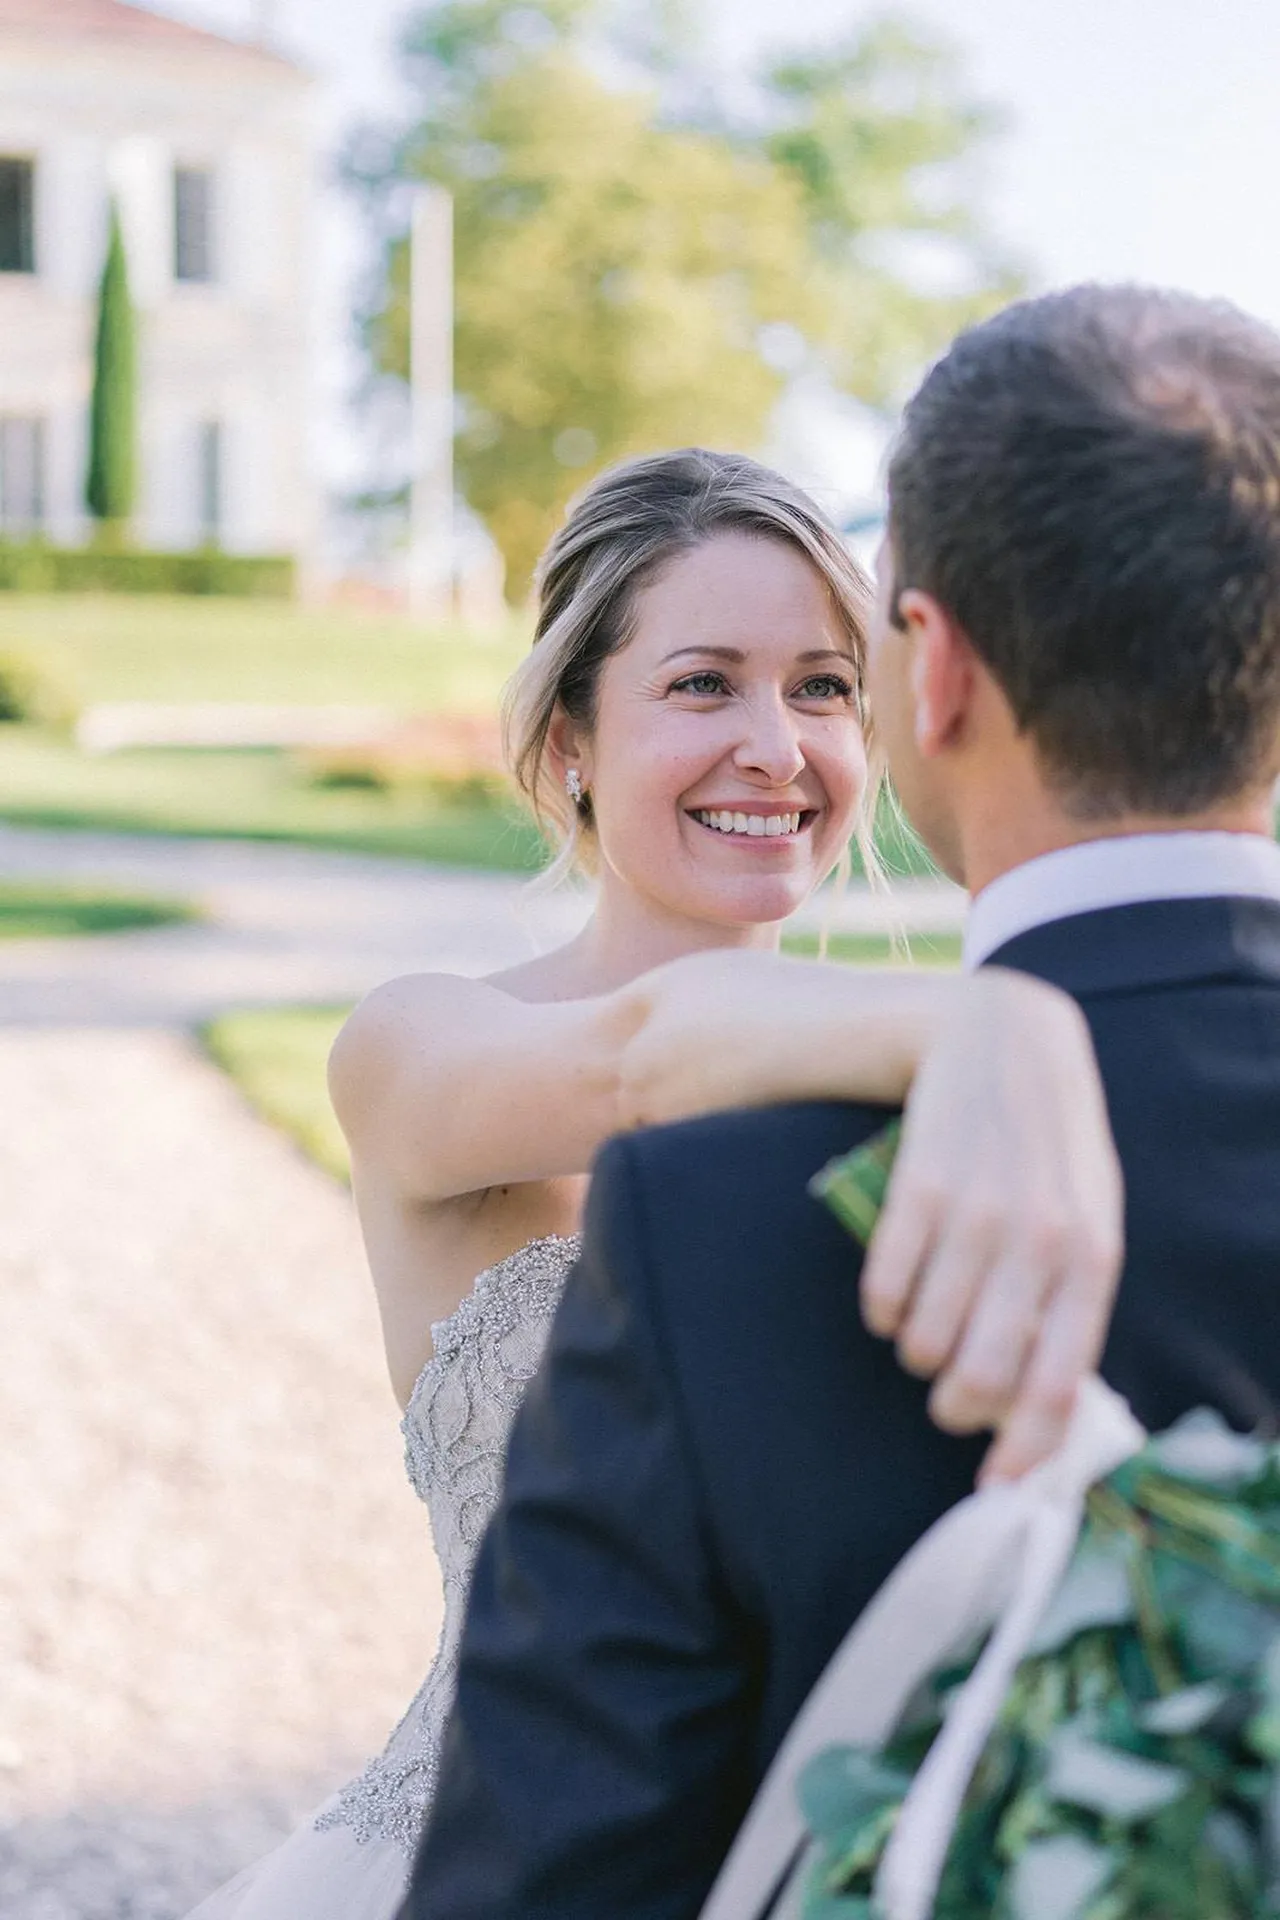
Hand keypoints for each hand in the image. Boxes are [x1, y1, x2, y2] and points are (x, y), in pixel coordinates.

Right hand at [859, 968, 1123, 1485]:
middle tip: (945, 1400)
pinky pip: (883, 1290)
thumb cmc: (1048, 1152)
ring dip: (914, 1355)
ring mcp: (978, 1215)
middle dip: (955, 1408)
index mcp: (1093, 1258)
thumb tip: (1037, 1413)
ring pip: (925, 1340)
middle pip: (984, 1376)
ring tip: (918, 1338)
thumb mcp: (1086, 1218)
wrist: (1004, 1041)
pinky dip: (880, 1312)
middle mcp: (1040, 1243)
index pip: (1060, 1385)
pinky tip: (888, 1300)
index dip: (1024, 1453)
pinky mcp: (919, 1190)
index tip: (993, 1486)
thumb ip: (1069, 1303)